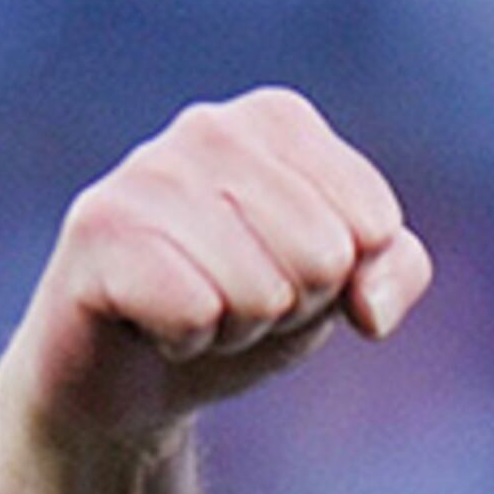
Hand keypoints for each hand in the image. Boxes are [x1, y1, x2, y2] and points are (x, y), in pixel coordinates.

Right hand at [0, 87, 431, 451]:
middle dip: (291, 305)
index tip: (286, 274)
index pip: (373, 222)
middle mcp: (209, 126)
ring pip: (263, 290)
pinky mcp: (98, 228)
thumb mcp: (341, 287)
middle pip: (323, 257)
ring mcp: (146, 171)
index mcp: (277, 120)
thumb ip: (396, 270)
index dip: (341, 278)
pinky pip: (196, 311)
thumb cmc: (243, 310)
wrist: (134, 373)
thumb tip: (367, 303)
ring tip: (195, 308)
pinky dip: (187, 342)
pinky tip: (154, 323)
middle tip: (234, 298)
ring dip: (237, 327)